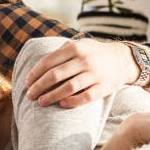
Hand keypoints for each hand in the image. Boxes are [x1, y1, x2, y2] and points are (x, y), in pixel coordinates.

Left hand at [25, 39, 139, 108]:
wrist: (122, 59)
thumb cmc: (92, 53)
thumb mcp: (78, 45)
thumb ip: (59, 52)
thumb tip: (36, 65)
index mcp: (74, 48)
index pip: (48, 62)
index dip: (35, 74)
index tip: (26, 83)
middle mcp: (84, 60)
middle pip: (55, 75)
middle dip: (39, 87)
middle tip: (29, 95)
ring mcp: (95, 73)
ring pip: (68, 87)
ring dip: (52, 96)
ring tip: (41, 102)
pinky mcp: (104, 86)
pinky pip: (85, 97)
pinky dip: (72, 102)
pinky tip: (61, 105)